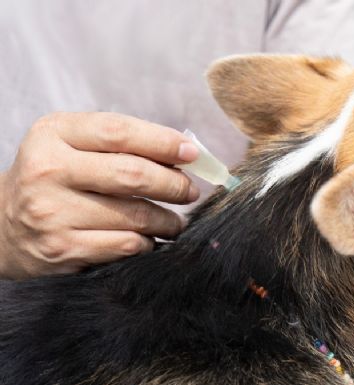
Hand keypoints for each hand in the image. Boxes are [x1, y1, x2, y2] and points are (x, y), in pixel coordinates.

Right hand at [0, 112, 199, 278]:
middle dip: (174, 184)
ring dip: (168, 219)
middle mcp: (48, 170)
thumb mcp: (73, 144)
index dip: (163, 141)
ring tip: (175, 220)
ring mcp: (52, 212)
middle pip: (131, 175)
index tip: (192, 153)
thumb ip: (121, 142)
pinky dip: (148, 242)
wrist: (0, 225)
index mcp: (54, 134)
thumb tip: (184, 152)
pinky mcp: (61, 248)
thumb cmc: (53, 177)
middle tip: (190, 191)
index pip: (119, 132)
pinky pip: (125, 245)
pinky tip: (150, 238)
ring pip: (135, 215)